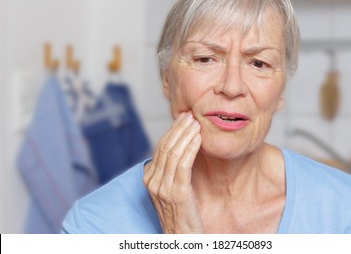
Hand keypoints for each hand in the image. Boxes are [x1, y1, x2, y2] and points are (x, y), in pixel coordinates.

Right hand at [143, 112, 202, 232]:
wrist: (181, 236)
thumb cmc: (180, 211)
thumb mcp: (169, 188)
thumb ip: (169, 170)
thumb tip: (179, 148)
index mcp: (149, 178)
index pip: (159, 147)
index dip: (172, 131)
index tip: (183, 118)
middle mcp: (152, 181)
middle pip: (165, 146)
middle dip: (178, 128)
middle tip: (190, 115)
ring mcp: (162, 187)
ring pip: (173, 152)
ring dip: (186, 134)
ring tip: (196, 122)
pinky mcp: (177, 192)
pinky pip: (183, 164)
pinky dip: (191, 148)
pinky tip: (198, 138)